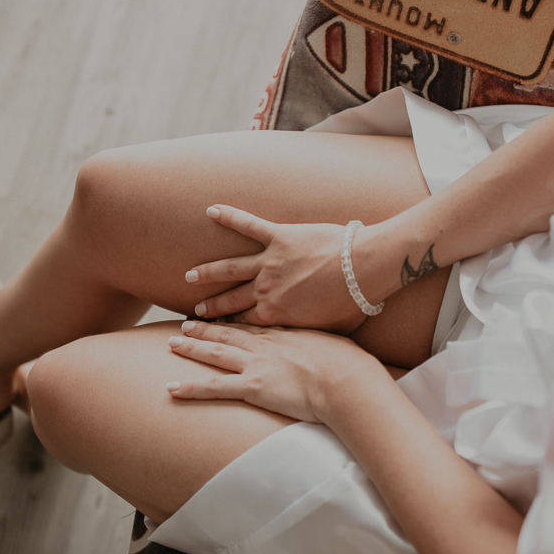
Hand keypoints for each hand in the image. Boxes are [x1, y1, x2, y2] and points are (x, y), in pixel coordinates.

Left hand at [165, 320, 373, 422]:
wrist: (346, 378)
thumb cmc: (349, 363)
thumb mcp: (336, 344)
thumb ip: (326, 344)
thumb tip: (334, 347)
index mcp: (284, 333)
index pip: (251, 324)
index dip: (232, 320)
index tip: (218, 315)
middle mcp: (264, 344)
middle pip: (227, 332)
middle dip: (204, 327)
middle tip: (185, 322)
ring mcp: (255, 364)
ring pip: (215, 353)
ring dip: (191, 347)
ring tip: (171, 343)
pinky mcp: (252, 386)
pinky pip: (214, 388)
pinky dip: (191, 388)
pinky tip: (171, 388)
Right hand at [186, 205, 364, 331]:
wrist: (364, 270)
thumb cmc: (354, 303)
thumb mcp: (330, 331)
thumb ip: (311, 335)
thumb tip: (310, 343)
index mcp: (276, 315)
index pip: (245, 324)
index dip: (228, 329)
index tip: (214, 332)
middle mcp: (265, 291)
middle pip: (231, 301)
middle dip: (211, 308)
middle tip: (195, 313)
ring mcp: (270, 263)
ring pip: (229, 268)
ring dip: (207, 272)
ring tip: (189, 276)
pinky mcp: (280, 237)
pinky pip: (249, 226)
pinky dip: (230, 217)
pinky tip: (212, 210)